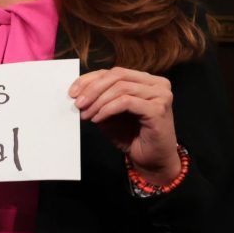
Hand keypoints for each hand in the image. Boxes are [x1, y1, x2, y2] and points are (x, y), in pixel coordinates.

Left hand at [70, 67, 180, 183]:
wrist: (151, 160)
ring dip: (98, 101)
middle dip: (92, 89)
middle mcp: (156, 83)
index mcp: (145, 80)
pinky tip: (97, 119)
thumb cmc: (131, 135)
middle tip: (78, 104)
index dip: (89, 80)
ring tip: (86, 114)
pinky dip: (107, 109)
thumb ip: (98, 98)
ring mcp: (160, 95)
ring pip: (120, 88)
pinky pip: (126, 102)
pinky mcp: (159, 109)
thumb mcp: (108, 112)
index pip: (113, 72)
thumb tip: (77, 92)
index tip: (72, 93)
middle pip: (117, 76)